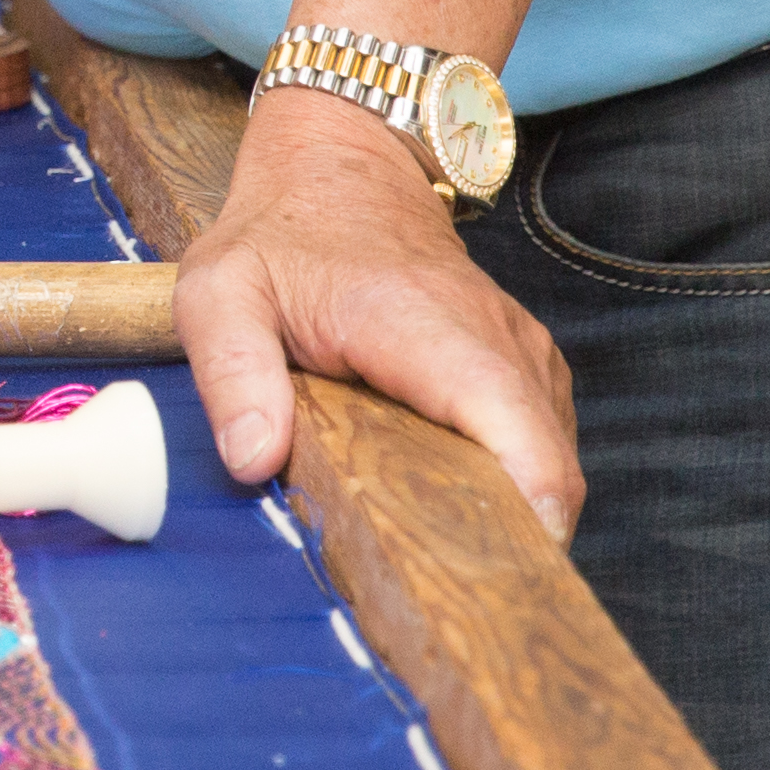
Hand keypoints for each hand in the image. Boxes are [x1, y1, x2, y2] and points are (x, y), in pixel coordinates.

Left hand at [173, 83, 583, 537]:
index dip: (525, 515)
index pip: (514, 431)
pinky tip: (453, 510)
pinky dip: (510, 485)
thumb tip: (254, 460)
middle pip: (546, 469)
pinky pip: (540, 445)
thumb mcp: (219, 289)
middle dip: (511, 543)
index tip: (490, 580)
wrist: (342, 165)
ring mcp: (522, 353)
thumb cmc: (280, 233)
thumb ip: (230, 371)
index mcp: (424, 324)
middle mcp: (494, 338)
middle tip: (449, 604)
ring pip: (550, 463)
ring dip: (509, 516)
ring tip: (443, 560)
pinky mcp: (527, 368)